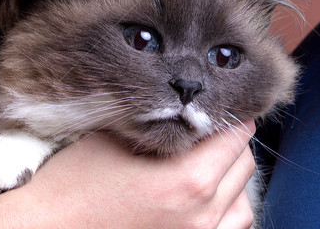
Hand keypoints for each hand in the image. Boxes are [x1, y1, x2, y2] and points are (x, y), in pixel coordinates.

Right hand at [0, 123, 255, 228]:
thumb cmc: (75, 182)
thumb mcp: (117, 134)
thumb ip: (160, 119)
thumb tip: (187, 104)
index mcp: (188, 179)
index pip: (237, 135)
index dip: (227, 115)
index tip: (214, 108)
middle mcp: (202, 215)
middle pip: (244, 166)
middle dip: (231, 143)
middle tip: (206, 132)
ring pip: (243, 204)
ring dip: (232, 180)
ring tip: (207, 165)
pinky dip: (224, 211)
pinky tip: (199, 199)